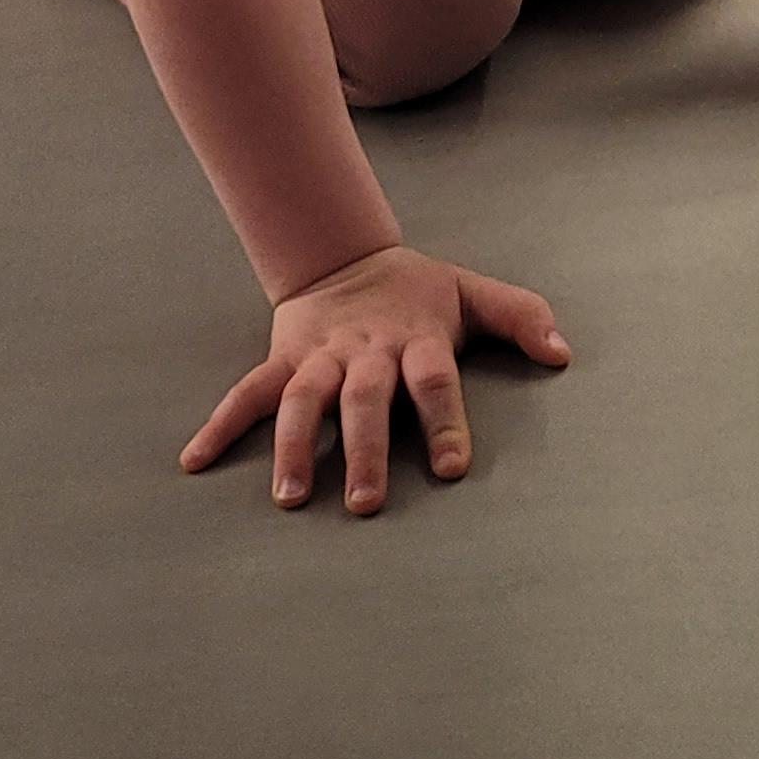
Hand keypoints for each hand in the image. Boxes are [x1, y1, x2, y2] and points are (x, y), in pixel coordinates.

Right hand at [181, 242, 570, 516]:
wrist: (343, 255)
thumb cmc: (417, 291)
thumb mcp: (471, 293)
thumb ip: (520, 316)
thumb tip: (563, 353)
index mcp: (416, 338)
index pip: (433, 379)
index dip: (444, 420)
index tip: (451, 468)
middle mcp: (366, 350)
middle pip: (364, 398)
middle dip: (364, 449)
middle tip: (365, 503)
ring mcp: (320, 356)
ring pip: (303, 400)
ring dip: (295, 447)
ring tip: (290, 498)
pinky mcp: (283, 359)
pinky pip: (249, 393)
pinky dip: (221, 424)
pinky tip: (195, 460)